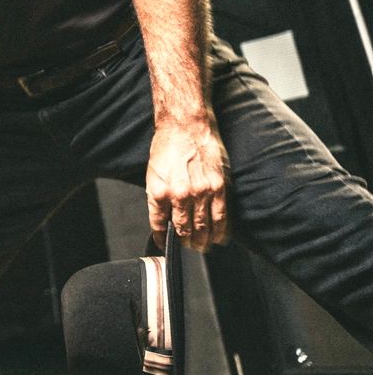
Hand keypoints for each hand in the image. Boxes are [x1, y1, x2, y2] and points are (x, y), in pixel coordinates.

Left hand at [147, 117, 228, 251]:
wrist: (185, 126)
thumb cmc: (167, 146)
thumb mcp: (152, 173)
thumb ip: (158, 197)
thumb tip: (164, 217)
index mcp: (160, 192)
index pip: (160, 224)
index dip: (162, 238)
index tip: (164, 245)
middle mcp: (180, 195)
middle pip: (184, 230)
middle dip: (186, 243)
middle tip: (188, 248)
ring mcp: (201, 192)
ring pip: (204, 227)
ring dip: (203, 241)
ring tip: (202, 247)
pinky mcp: (219, 187)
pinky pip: (221, 216)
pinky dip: (221, 231)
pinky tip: (220, 238)